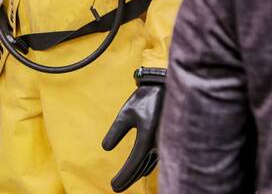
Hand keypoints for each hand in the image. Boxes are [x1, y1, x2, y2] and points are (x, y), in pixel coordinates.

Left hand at [102, 72, 165, 191]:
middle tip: (115, 188)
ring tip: (124, 181)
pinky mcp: (166, 140)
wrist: (165, 87)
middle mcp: (158, 145)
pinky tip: (140, 170)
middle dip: (128, 179)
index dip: (123, 177)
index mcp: (147, 138)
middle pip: (141, 169)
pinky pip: (156, 159)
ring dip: (137, 174)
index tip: (113, 186)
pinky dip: (146, 166)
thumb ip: (116, 131)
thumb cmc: (145, 98)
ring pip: (149, 165)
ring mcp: (164, 144)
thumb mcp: (126, 113)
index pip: (133, 164)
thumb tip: (106, 148)